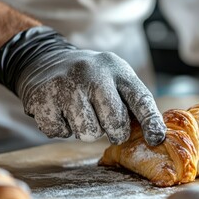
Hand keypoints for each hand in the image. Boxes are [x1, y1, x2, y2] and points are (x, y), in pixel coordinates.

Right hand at [0, 27, 165, 144]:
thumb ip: (132, 103)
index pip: (140, 98)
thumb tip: (155, 136)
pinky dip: (62, 129)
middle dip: (115, 132)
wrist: (45, 59)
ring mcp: (67, 85)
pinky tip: (62, 112)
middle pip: (114, 122)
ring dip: (86, 131)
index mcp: (117, 70)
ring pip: (87, 132)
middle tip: (108, 125)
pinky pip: (60, 133)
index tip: (156, 139)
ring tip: (82, 112)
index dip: (150, 121)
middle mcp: (93, 74)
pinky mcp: (43, 98)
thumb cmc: (91, 78)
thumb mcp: (115, 79)